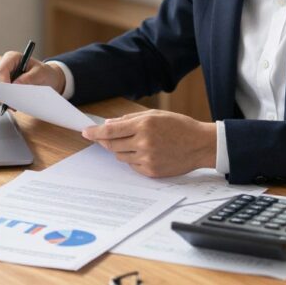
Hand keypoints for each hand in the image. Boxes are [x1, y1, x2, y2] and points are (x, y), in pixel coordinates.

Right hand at [0, 52, 65, 106]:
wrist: (46, 78)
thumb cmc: (44, 73)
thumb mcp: (41, 73)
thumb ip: (29, 78)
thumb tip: (15, 85)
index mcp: (11, 58)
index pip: (0, 70)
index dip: (3, 83)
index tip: (9, 95)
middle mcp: (2, 67)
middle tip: (9, 104)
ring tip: (13, 104)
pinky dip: (0, 103)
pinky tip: (11, 105)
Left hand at [81, 110, 216, 177]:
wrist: (200, 145)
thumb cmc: (179, 126)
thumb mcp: (155, 115)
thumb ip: (130, 119)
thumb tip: (109, 123)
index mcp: (144, 125)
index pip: (111, 130)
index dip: (95, 132)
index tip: (85, 133)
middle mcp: (144, 143)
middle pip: (112, 145)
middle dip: (105, 141)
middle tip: (104, 138)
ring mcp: (147, 159)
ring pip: (120, 156)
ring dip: (120, 150)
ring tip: (135, 143)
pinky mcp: (151, 171)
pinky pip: (132, 166)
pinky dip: (133, 159)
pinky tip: (145, 153)